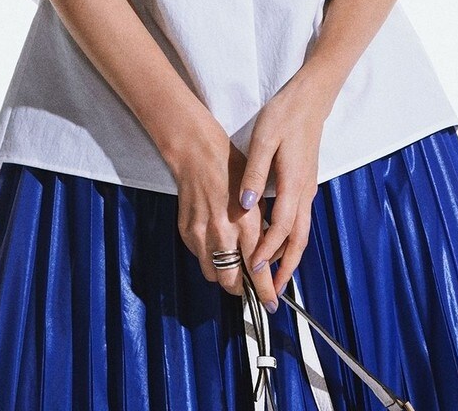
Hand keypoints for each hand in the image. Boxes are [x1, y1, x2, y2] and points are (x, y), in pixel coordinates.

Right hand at [166, 113, 281, 310]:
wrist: (197, 153)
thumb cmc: (231, 167)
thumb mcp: (257, 196)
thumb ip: (260, 228)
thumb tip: (265, 252)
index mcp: (245, 223)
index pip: (257, 270)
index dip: (265, 291)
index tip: (271, 303)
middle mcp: (222, 233)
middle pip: (232, 282)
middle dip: (243, 289)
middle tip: (250, 287)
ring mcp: (201, 234)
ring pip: (213, 274)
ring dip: (224, 273)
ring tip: (232, 262)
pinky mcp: (186, 232)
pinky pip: (199, 257)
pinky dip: (208, 256)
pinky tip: (215, 242)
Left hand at [238, 69, 332, 302]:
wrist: (310, 99)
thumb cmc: (284, 116)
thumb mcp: (264, 139)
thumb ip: (254, 173)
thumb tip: (245, 205)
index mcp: (293, 183)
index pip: (281, 228)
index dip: (267, 251)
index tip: (253, 269)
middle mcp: (304, 191)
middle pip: (298, 239)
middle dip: (286, 267)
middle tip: (273, 291)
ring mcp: (308, 188)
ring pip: (301, 231)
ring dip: (289, 255)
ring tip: (276, 275)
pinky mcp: (306, 183)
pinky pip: (300, 220)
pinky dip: (291, 238)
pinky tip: (279, 243)